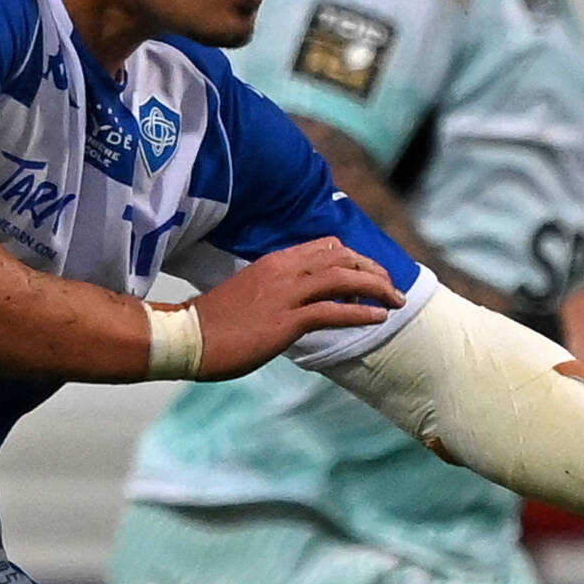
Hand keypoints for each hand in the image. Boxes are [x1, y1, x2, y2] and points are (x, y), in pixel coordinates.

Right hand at [190, 239, 406, 378]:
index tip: (369, 274)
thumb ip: (278, 291)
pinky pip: (334, 312)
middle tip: (392, 287)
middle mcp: (284, 270)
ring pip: (344, 279)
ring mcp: (287, 294)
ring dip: (377, 288)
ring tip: (396, 300)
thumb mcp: (251, 293)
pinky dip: (362, 313)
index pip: (326, 247)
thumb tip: (303, 305)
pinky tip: (379, 318)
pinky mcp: (287, 321)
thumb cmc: (215, 322)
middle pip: (342, 258)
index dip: (354, 258)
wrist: (187, 336)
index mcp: (275, 262)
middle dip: (373, 270)